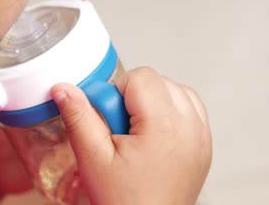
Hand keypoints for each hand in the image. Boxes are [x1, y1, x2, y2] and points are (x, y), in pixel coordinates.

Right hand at [51, 67, 211, 204]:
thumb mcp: (93, 158)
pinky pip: (190, 107)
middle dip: (134, 97)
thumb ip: (78, 117)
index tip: (109, 119)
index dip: (116, 93)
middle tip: (122, 130)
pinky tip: (154, 135)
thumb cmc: (125, 203)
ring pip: (175, 90)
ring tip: (138, 134)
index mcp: (165, 126)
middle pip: (158, 81)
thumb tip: (64, 88)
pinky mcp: (205, 144)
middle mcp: (191, 127)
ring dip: (153, 102)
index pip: (140, 77)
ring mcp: (202, 136)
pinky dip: (171, 112)